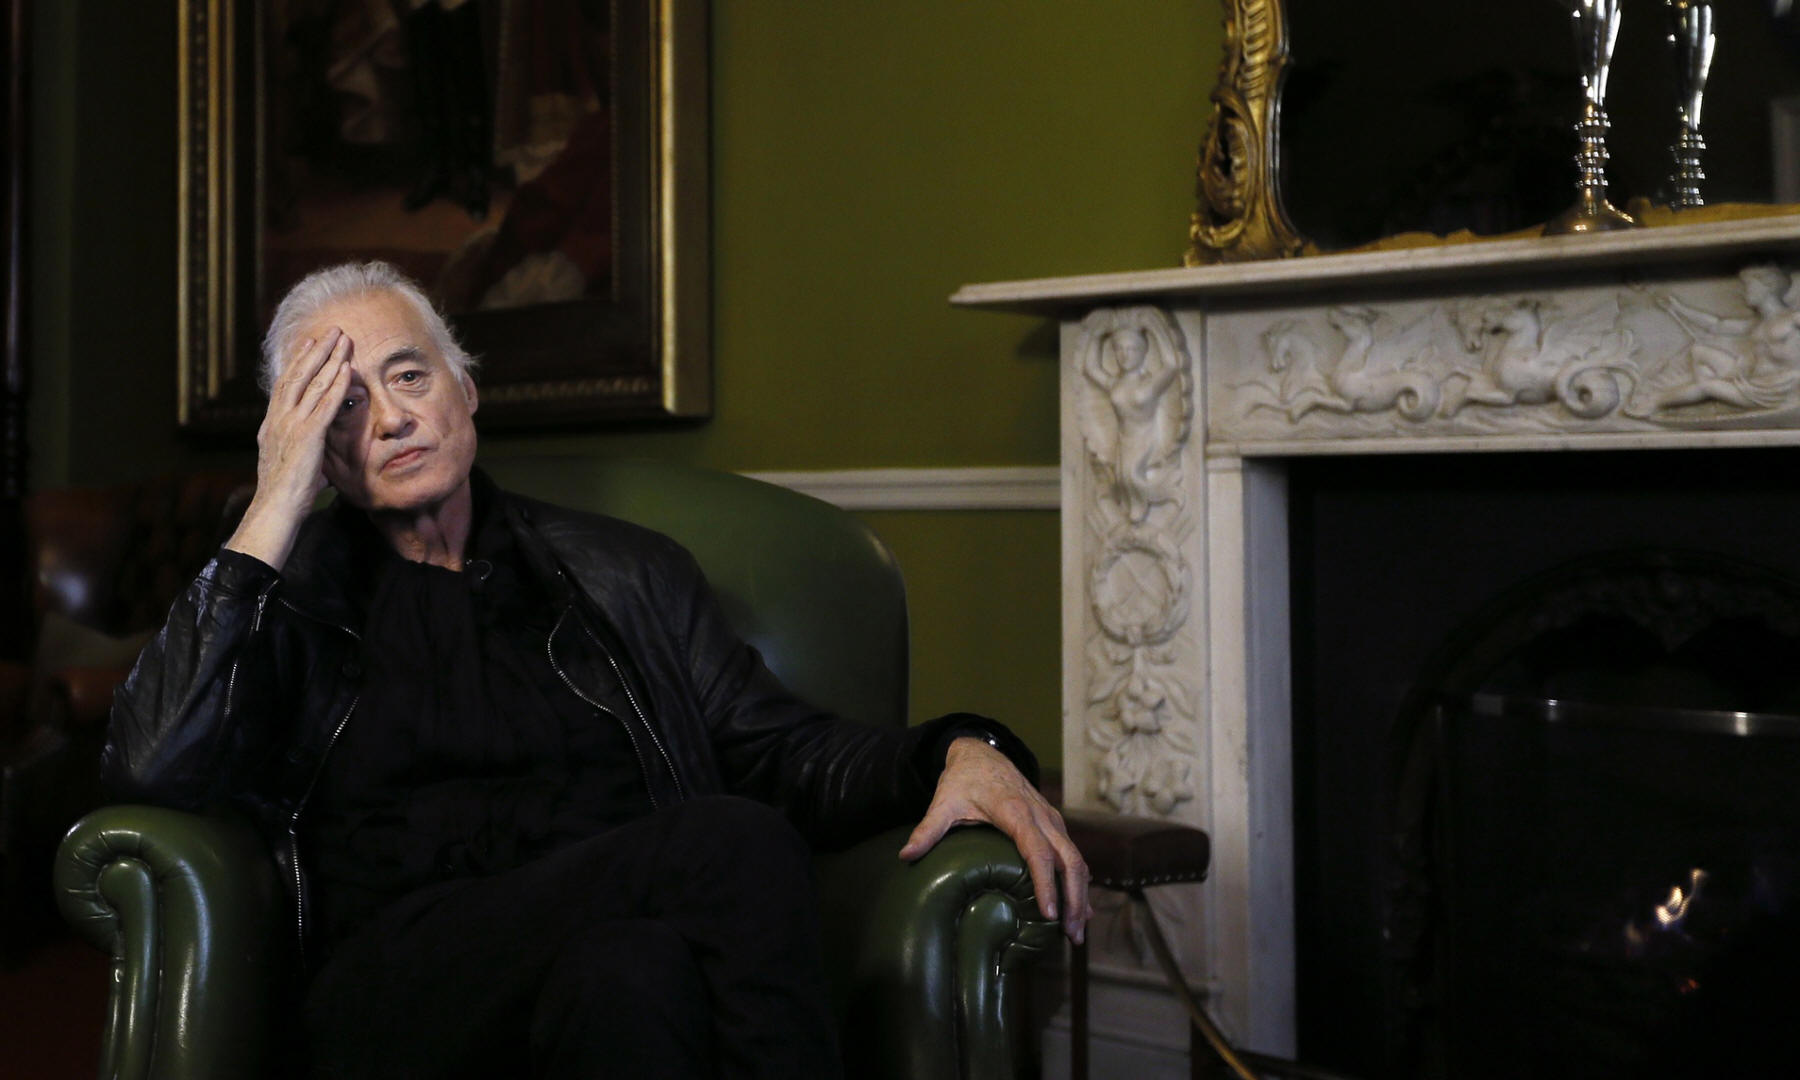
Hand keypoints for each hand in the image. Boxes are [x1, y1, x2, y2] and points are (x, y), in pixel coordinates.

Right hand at [224, 330, 351, 569]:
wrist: (275, 509)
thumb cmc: (286, 493)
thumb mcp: (294, 462)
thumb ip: (304, 448)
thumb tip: (317, 449)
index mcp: (273, 424)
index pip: (286, 385)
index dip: (298, 362)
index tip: (310, 343)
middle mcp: (279, 419)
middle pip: (297, 376)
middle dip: (316, 351)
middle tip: (331, 331)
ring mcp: (291, 426)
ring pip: (312, 384)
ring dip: (330, 360)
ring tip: (343, 340)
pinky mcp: (307, 436)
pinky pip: (325, 405)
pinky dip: (336, 385)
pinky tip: (347, 370)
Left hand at [899, 737, 1091, 942]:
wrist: (982, 753)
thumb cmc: (963, 780)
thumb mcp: (943, 802)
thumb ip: (928, 829)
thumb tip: (906, 855)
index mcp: (1016, 812)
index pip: (1037, 851)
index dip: (1045, 883)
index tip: (1049, 913)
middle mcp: (1041, 816)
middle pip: (1068, 859)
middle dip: (1073, 897)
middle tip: (1070, 935)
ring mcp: (1051, 819)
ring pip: (1075, 858)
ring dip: (1080, 894)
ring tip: (1076, 932)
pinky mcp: (1054, 823)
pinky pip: (1073, 854)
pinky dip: (1080, 881)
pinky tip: (1081, 908)